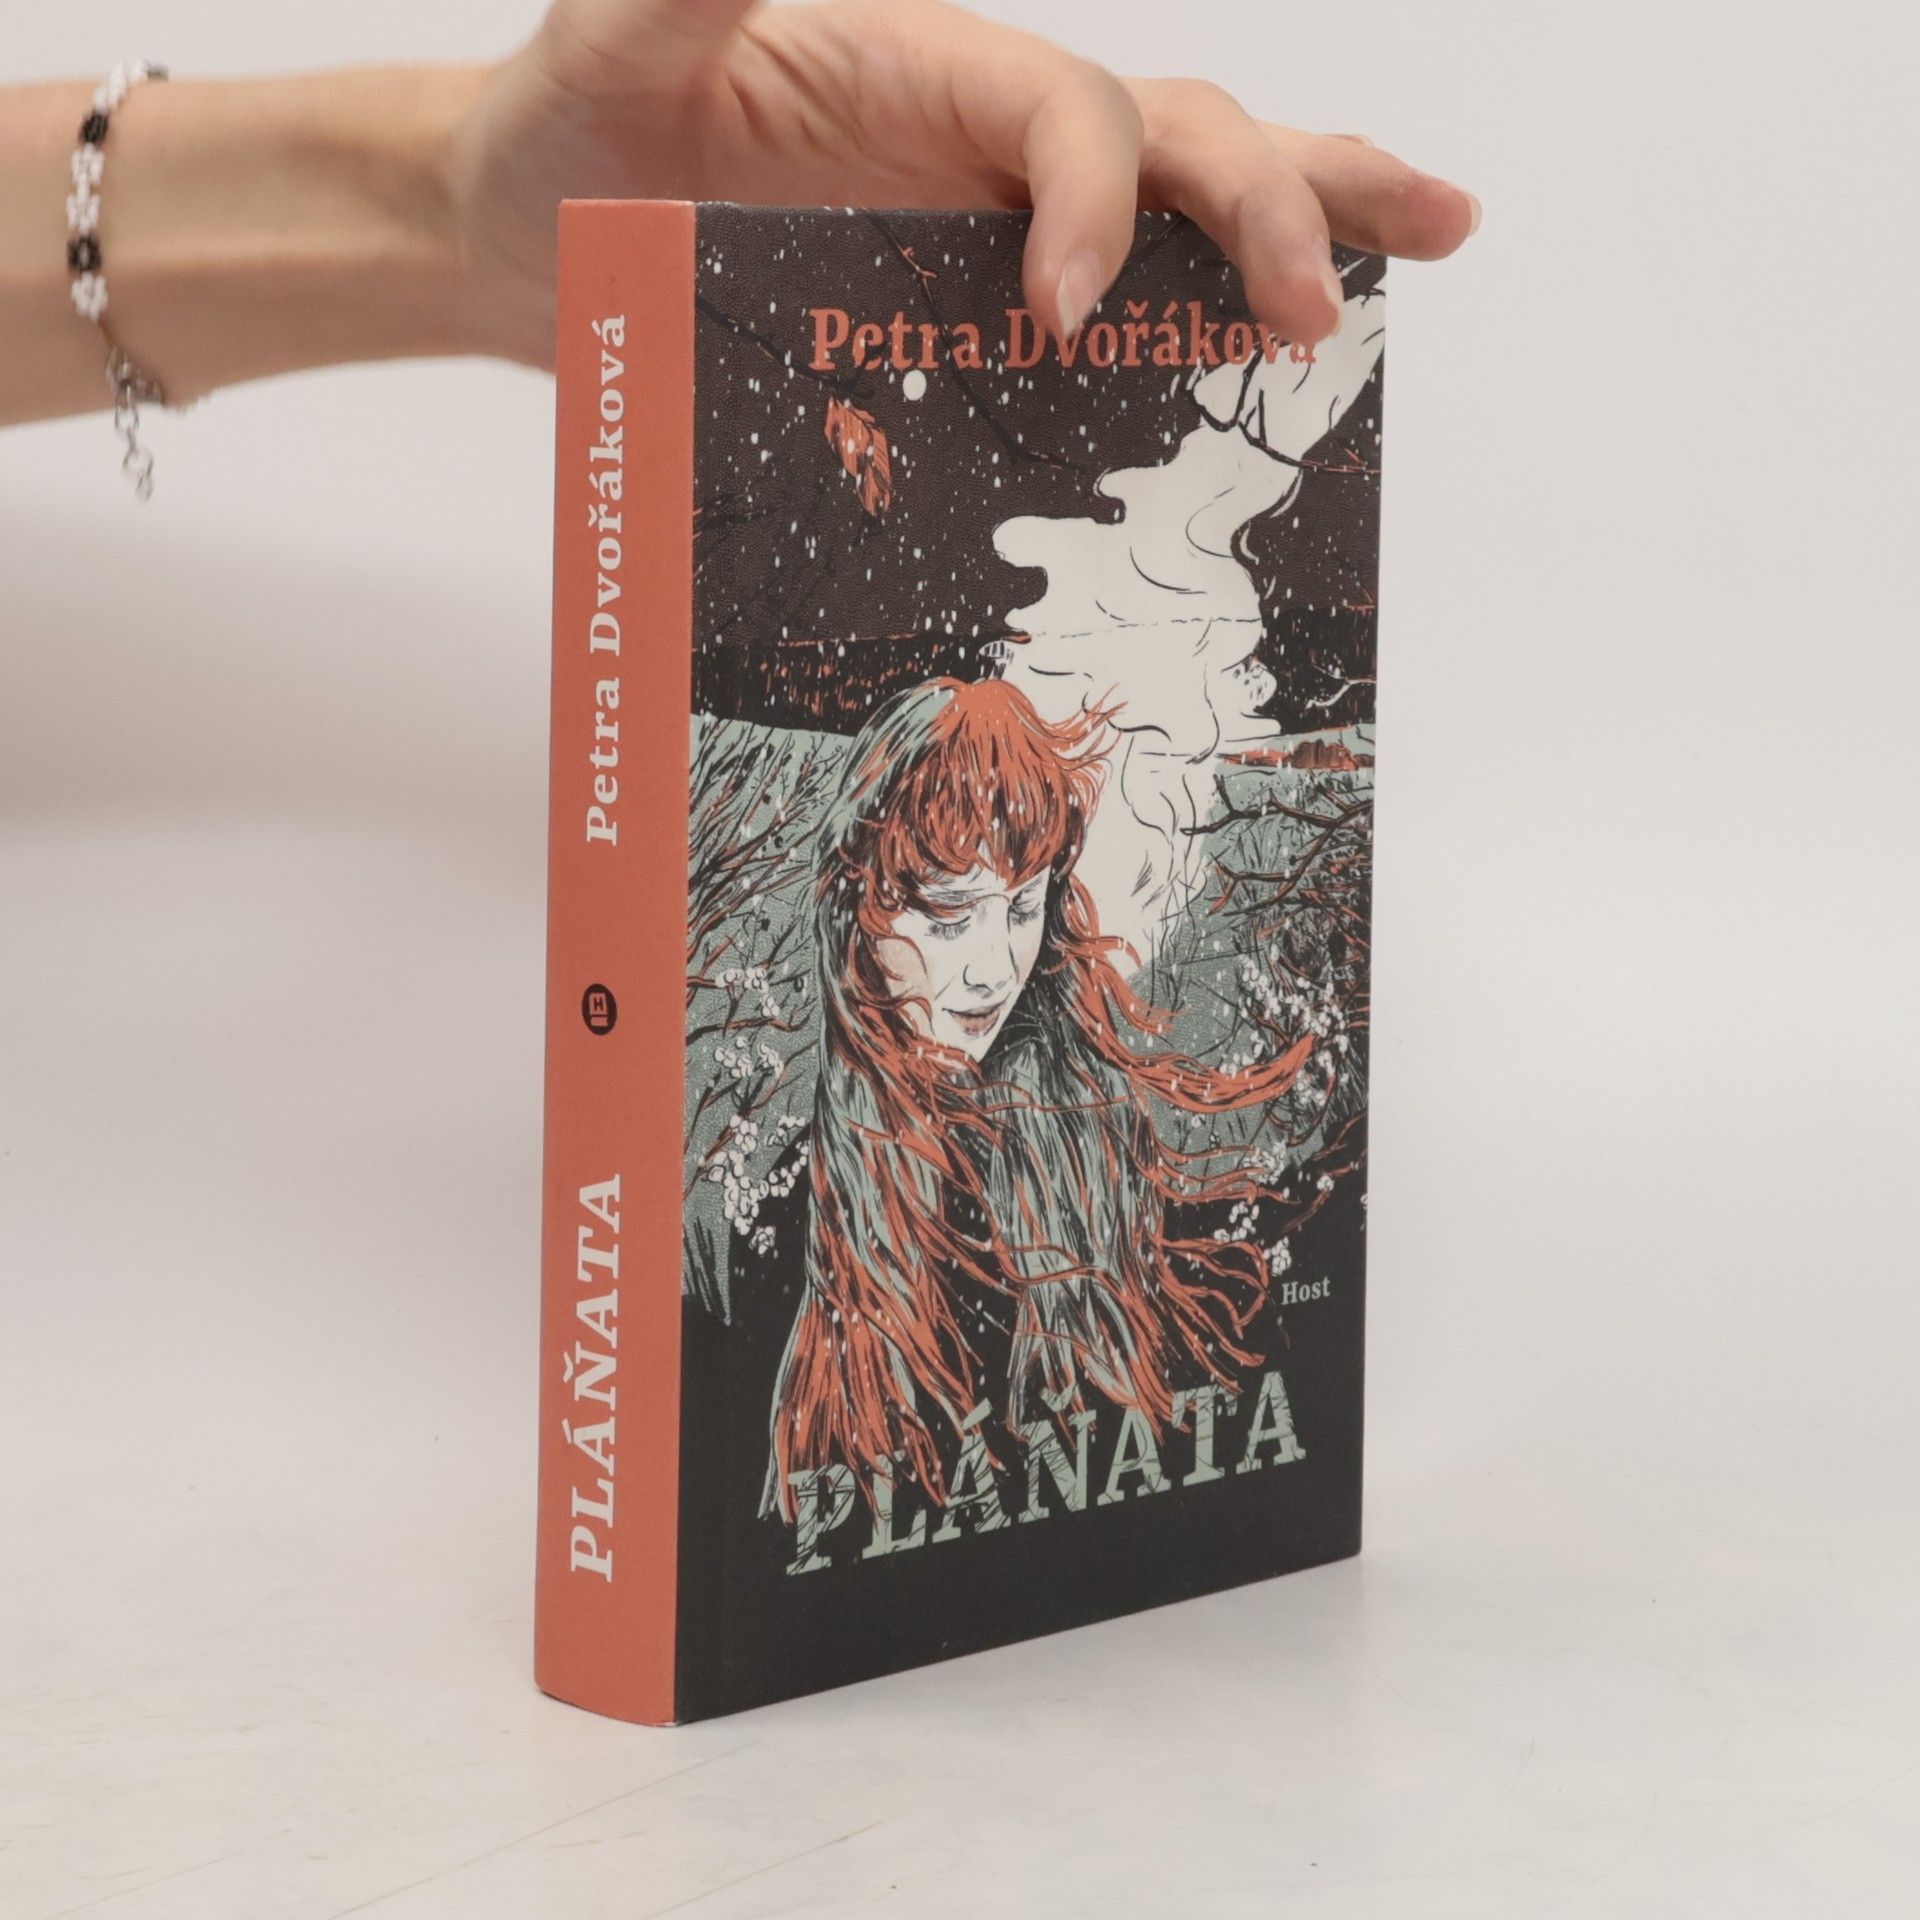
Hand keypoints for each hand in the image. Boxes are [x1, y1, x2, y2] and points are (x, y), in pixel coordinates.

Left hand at [450, 0, 1478, 366]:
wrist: (555, 210)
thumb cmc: (582, 125)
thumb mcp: (611, 45)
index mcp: (936, 67)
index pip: (1071, 110)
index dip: (1096, 202)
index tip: (1061, 320)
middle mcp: (998, 136)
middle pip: (1188, 131)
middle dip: (1271, 207)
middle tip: (1321, 303)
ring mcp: (1009, 213)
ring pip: (1201, 190)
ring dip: (1319, 212)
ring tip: (1438, 233)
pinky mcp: (992, 295)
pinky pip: (1139, 296)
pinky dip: (1223, 307)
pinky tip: (1295, 338)